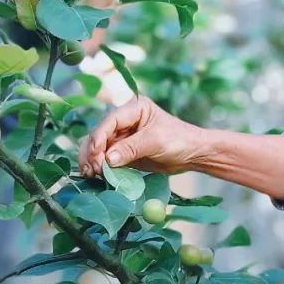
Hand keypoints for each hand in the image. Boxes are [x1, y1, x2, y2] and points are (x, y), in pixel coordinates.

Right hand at [79, 95, 206, 176]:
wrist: (193, 154)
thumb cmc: (179, 140)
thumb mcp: (155, 142)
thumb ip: (131, 149)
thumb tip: (108, 159)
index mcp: (133, 108)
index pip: (109, 122)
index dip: (99, 139)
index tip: (96, 156)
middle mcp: (125, 120)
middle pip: (100, 135)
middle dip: (92, 152)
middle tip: (90, 170)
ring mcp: (123, 136)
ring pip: (99, 147)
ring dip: (92, 160)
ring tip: (90, 174)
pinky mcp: (124, 151)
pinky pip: (107, 158)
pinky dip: (100, 166)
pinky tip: (96, 175)